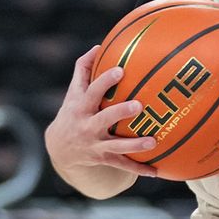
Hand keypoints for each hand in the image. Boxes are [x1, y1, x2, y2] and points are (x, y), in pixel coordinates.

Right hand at [45, 46, 156, 175]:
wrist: (61, 148)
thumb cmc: (74, 111)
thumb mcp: (74, 92)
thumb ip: (84, 68)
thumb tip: (99, 46)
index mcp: (82, 107)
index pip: (92, 91)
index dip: (105, 81)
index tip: (121, 70)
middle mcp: (88, 126)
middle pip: (104, 118)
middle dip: (120, 112)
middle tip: (139, 105)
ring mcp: (96, 144)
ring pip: (116, 146)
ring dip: (134, 145)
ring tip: (153, 142)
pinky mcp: (104, 159)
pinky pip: (123, 165)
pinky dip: (139, 170)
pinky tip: (157, 172)